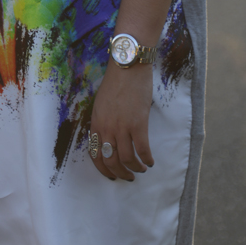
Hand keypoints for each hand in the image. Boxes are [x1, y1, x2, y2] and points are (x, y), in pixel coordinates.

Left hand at [90, 61, 153, 180]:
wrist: (127, 67)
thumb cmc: (115, 82)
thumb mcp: (101, 104)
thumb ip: (102, 122)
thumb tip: (108, 139)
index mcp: (96, 123)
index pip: (95, 155)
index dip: (104, 169)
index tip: (111, 175)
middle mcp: (107, 128)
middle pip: (111, 161)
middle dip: (120, 173)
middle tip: (128, 177)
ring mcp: (122, 127)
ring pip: (126, 159)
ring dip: (134, 169)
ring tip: (140, 169)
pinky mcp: (138, 124)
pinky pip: (142, 150)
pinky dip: (147, 159)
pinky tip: (150, 161)